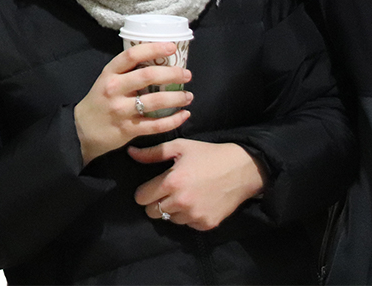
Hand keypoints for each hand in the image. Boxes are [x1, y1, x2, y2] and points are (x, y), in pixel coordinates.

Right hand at [73, 42, 191, 165]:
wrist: (81, 130)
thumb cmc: (100, 101)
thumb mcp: (107, 80)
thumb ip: (128, 72)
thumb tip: (159, 62)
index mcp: (110, 73)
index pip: (132, 55)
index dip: (154, 48)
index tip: (171, 47)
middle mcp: (114, 89)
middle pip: (148, 76)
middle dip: (172, 74)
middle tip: (187, 74)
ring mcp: (120, 110)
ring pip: (155, 101)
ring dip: (177, 98)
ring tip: (188, 96)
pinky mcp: (127, 129)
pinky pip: (156, 125)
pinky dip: (174, 120)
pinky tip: (184, 115)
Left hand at [130, 139, 265, 229]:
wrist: (241, 169)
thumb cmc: (208, 155)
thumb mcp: (180, 147)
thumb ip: (153, 153)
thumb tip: (131, 153)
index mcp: (172, 182)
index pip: (141, 198)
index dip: (144, 192)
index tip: (151, 187)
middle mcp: (181, 202)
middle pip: (152, 212)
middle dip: (155, 202)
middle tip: (166, 192)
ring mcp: (194, 216)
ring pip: (169, 219)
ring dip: (172, 210)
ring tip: (184, 195)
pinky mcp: (206, 224)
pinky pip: (187, 224)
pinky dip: (188, 216)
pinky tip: (197, 202)